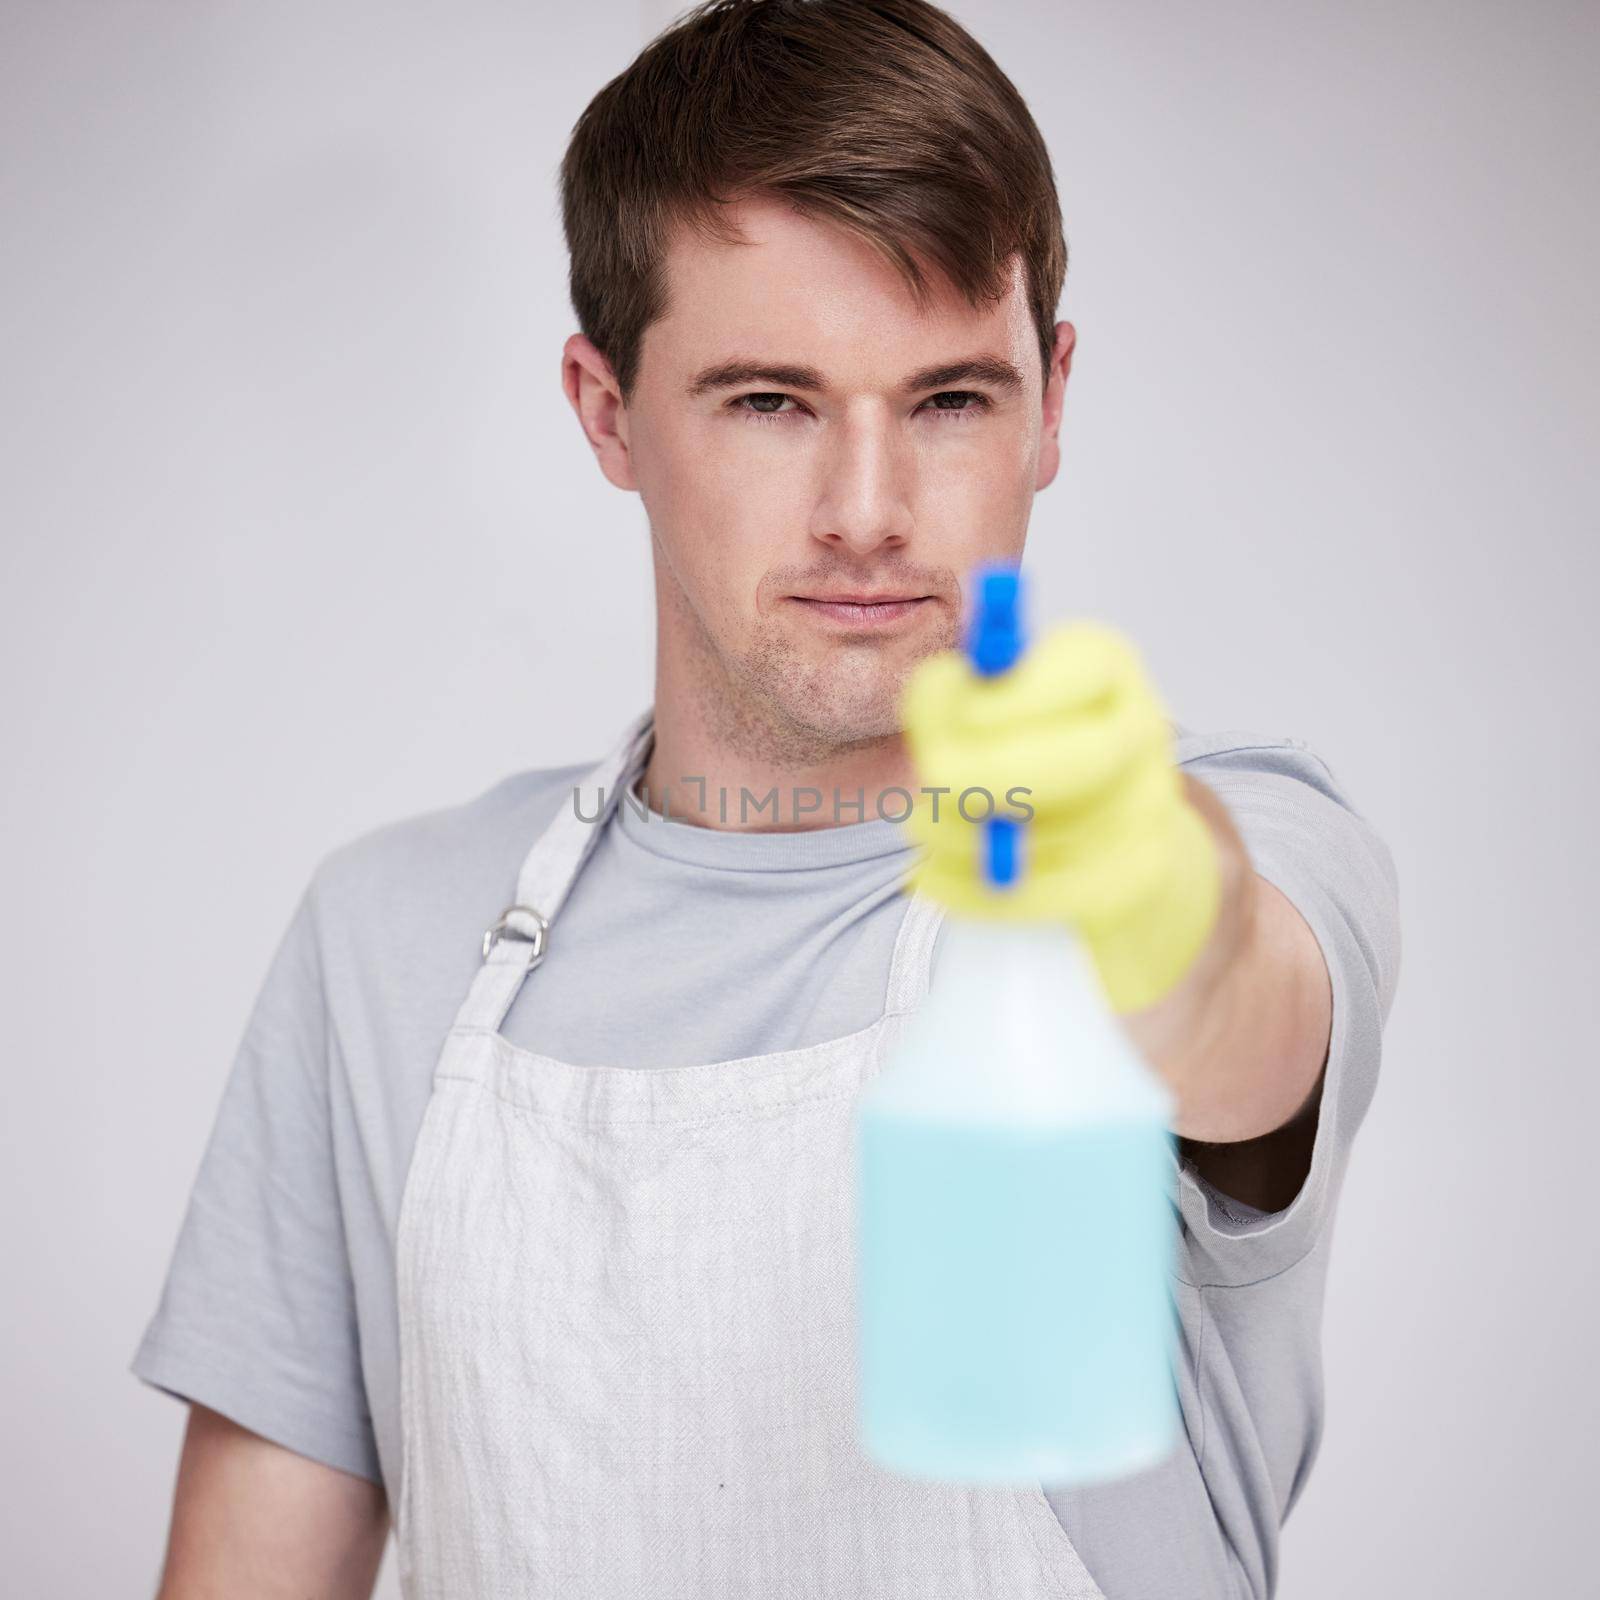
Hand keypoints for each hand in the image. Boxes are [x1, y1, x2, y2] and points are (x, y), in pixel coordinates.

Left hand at [898, 620, 1221, 1013]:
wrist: (1104, 830)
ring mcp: (1146, 811)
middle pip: (1090, 757)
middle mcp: (1142, 730)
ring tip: (922, 826)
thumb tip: (936, 694)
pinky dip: (974, 889)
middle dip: (994, 769)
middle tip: (931, 773)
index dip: (1017, 697)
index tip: (961, 715)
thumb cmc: (1020, 747)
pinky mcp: (1128, 879)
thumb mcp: (981, 706)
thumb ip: (949, 696)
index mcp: (1105, 666)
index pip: (1086, 667)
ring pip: (1054, 832)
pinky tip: (932, 877)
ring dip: (965, 834)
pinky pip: (1046, 892)